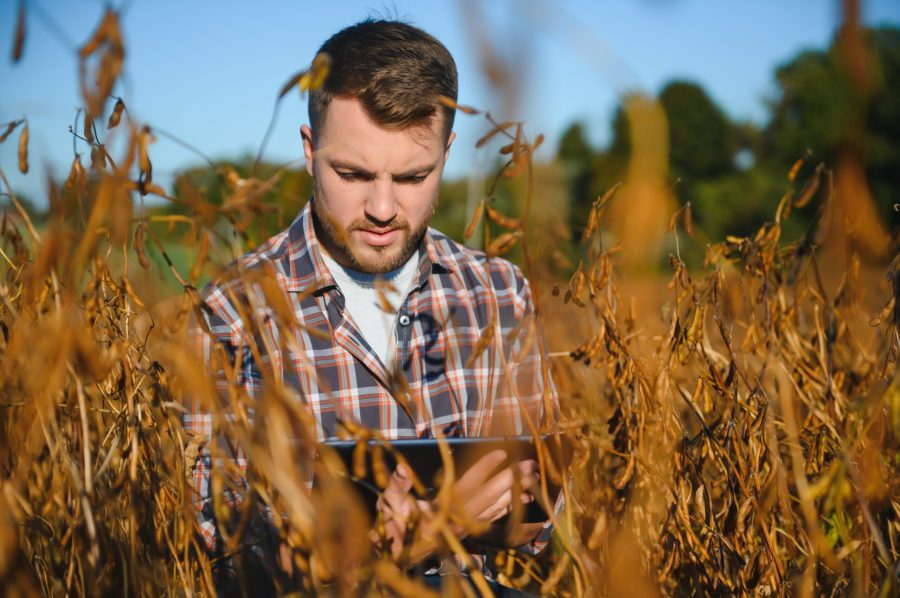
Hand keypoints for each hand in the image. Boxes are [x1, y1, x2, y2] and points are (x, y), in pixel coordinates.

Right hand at [371, 450, 539, 560]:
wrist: (393, 557)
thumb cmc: (391, 528)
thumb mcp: (389, 503)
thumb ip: (397, 486)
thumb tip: (403, 469)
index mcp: (439, 510)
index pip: (466, 484)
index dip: (484, 467)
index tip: (502, 452)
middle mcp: (456, 519)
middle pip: (489, 496)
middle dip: (511, 479)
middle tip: (532, 465)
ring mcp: (463, 528)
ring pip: (495, 508)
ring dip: (515, 492)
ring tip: (534, 479)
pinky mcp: (466, 532)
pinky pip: (492, 519)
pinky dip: (509, 508)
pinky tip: (522, 501)